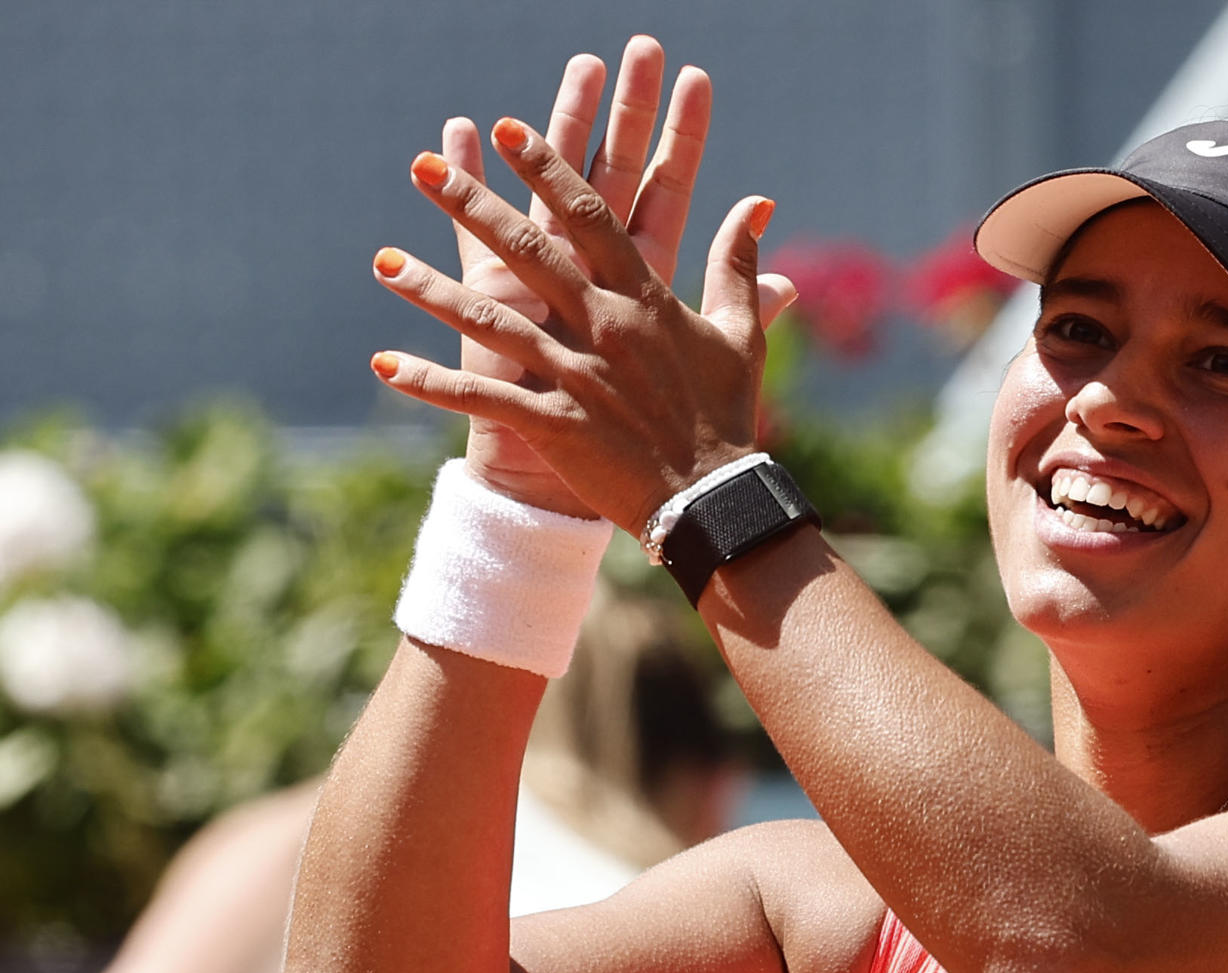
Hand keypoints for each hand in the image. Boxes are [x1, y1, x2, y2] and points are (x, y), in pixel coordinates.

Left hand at [377, 39, 794, 520]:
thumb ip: (739, 265)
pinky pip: (482, 398)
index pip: (590, 217)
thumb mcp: (740, 335)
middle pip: (529, 250)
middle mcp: (606, 326)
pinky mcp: (556, 424)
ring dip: (431, 290)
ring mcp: (577, 374)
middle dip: (471, 204)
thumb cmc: (727, 417)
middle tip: (421, 167)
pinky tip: (385, 364)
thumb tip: (756, 202)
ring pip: (493, 320)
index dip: (546, 168)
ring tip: (381, 261)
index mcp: (646, 300)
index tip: (506, 126)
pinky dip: (431, 383)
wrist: (714, 501)